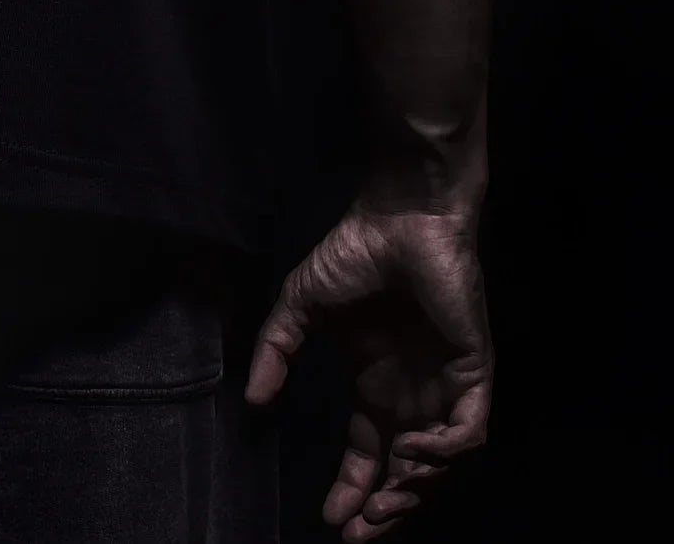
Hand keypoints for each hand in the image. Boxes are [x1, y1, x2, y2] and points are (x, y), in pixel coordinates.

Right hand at [244, 202, 493, 539]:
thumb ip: (277, 351)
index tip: (330, 519)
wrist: (401, 216)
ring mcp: (446, 384)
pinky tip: (411, 452)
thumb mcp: (301, 305)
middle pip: (404, 473)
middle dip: (384, 509)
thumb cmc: (354, 252)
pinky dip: (443, 452)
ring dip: (414, 492)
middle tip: (358, 534)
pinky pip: (469, 432)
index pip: (368, 453)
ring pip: (441, 465)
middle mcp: (413, 392)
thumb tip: (254, 400)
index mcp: (377, 382)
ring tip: (383, 507)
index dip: (352, 488)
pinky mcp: (474, 371)